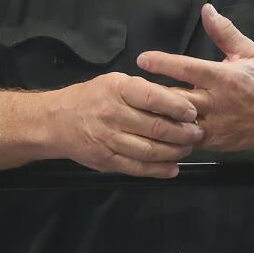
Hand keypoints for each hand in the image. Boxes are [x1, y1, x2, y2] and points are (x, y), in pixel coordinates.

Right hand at [55, 72, 204, 178]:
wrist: (56, 122)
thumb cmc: (91, 98)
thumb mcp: (115, 82)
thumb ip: (142, 90)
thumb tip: (176, 100)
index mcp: (117, 89)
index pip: (152, 97)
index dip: (176, 106)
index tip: (192, 112)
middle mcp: (113, 114)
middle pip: (155, 127)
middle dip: (182, 132)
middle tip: (197, 133)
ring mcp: (108, 140)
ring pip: (148, 150)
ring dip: (173, 152)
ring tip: (187, 148)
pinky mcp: (106, 161)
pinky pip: (136, 167)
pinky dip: (157, 170)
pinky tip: (172, 168)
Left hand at [136, 3, 253, 153]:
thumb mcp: (247, 52)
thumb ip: (224, 31)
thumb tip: (207, 9)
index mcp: (223, 77)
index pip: (187, 68)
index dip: (162, 63)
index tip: (142, 59)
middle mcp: (217, 102)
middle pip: (175, 99)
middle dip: (152, 95)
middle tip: (130, 89)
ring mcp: (214, 126)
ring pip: (177, 124)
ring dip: (157, 118)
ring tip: (135, 110)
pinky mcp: (214, 143)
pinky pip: (185, 142)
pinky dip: (170, 136)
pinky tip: (154, 130)